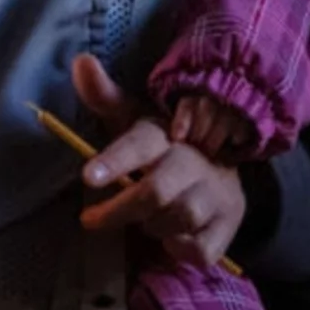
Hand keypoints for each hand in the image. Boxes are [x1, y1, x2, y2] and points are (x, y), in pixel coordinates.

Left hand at [70, 54, 247, 268]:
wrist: (219, 174)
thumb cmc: (161, 151)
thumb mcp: (131, 122)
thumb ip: (103, 97)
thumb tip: (80, 61)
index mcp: (164, 135)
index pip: (139, 143)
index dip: (115, 160)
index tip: (88, 177)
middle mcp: (194, 161)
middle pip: (156, 192)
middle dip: (119, 210)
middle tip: (91, 219)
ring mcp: (216, 194)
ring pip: (178, 220)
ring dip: (152, 228)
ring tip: (144, 220)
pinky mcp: (228, 224)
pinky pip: (199, 249)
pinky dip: (180, 249)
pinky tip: (173, 237)